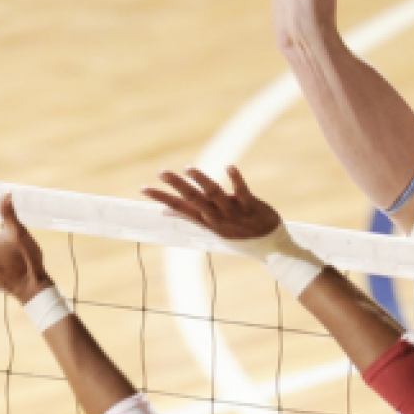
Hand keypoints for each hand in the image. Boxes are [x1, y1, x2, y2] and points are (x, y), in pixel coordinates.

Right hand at [142, 166, 281, 240]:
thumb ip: (190, 216)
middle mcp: (216, 217)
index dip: (162, 198)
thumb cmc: (238, 234)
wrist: (270, 246)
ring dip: (201, 181)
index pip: (179, 207)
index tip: (143, 188)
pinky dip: (235, 180)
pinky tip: (229, 167)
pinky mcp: (251, 207)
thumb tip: (166, 211)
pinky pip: (242, 192)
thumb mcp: (212, 227)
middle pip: (193, 199)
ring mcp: (233, 213)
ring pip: (214, 195)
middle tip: (162, 172)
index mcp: (206, 220)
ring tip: (188, 169)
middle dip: (177, 185)